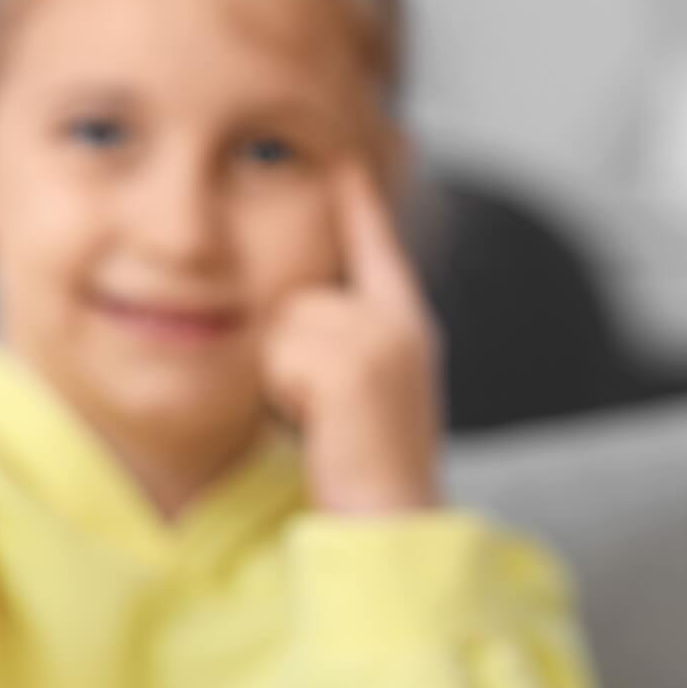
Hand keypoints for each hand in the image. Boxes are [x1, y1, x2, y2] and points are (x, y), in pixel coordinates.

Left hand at [261, 162, 443, 514]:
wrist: (392, 527)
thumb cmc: (363, 470)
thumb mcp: (358, 393)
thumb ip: (338, 342)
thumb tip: (295, 309)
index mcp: (405, 324)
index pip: (376, 247)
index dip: (359, 205)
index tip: (347, 161)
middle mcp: (400, 320)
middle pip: (301, 293)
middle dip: (290, 352)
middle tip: (322, 413)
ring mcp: (381, 337)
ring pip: (285, 320)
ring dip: (283, 375)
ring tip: (322, 422)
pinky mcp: (354, 361)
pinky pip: (281, 353)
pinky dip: (284, 393)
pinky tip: (320, 428)